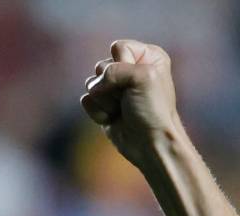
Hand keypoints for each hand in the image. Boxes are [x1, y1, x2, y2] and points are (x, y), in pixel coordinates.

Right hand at [80, 39, 181, 168]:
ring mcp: (116, 88)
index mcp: (147, 56)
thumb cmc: (152, 110)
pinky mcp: (104, 105)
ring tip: (122, 110)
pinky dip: (97, 111)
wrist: (150, 144)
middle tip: (129, 100)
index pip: (118, 47)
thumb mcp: (142, 77)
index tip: (137, 82)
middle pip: (101, 65)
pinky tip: (113, 119)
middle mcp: (131, 69)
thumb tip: (93, 87)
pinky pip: (87, 100)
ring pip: (91, 83)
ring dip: (105, 100)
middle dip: (112, 86)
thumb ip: (114, 69)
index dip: (122, 65)